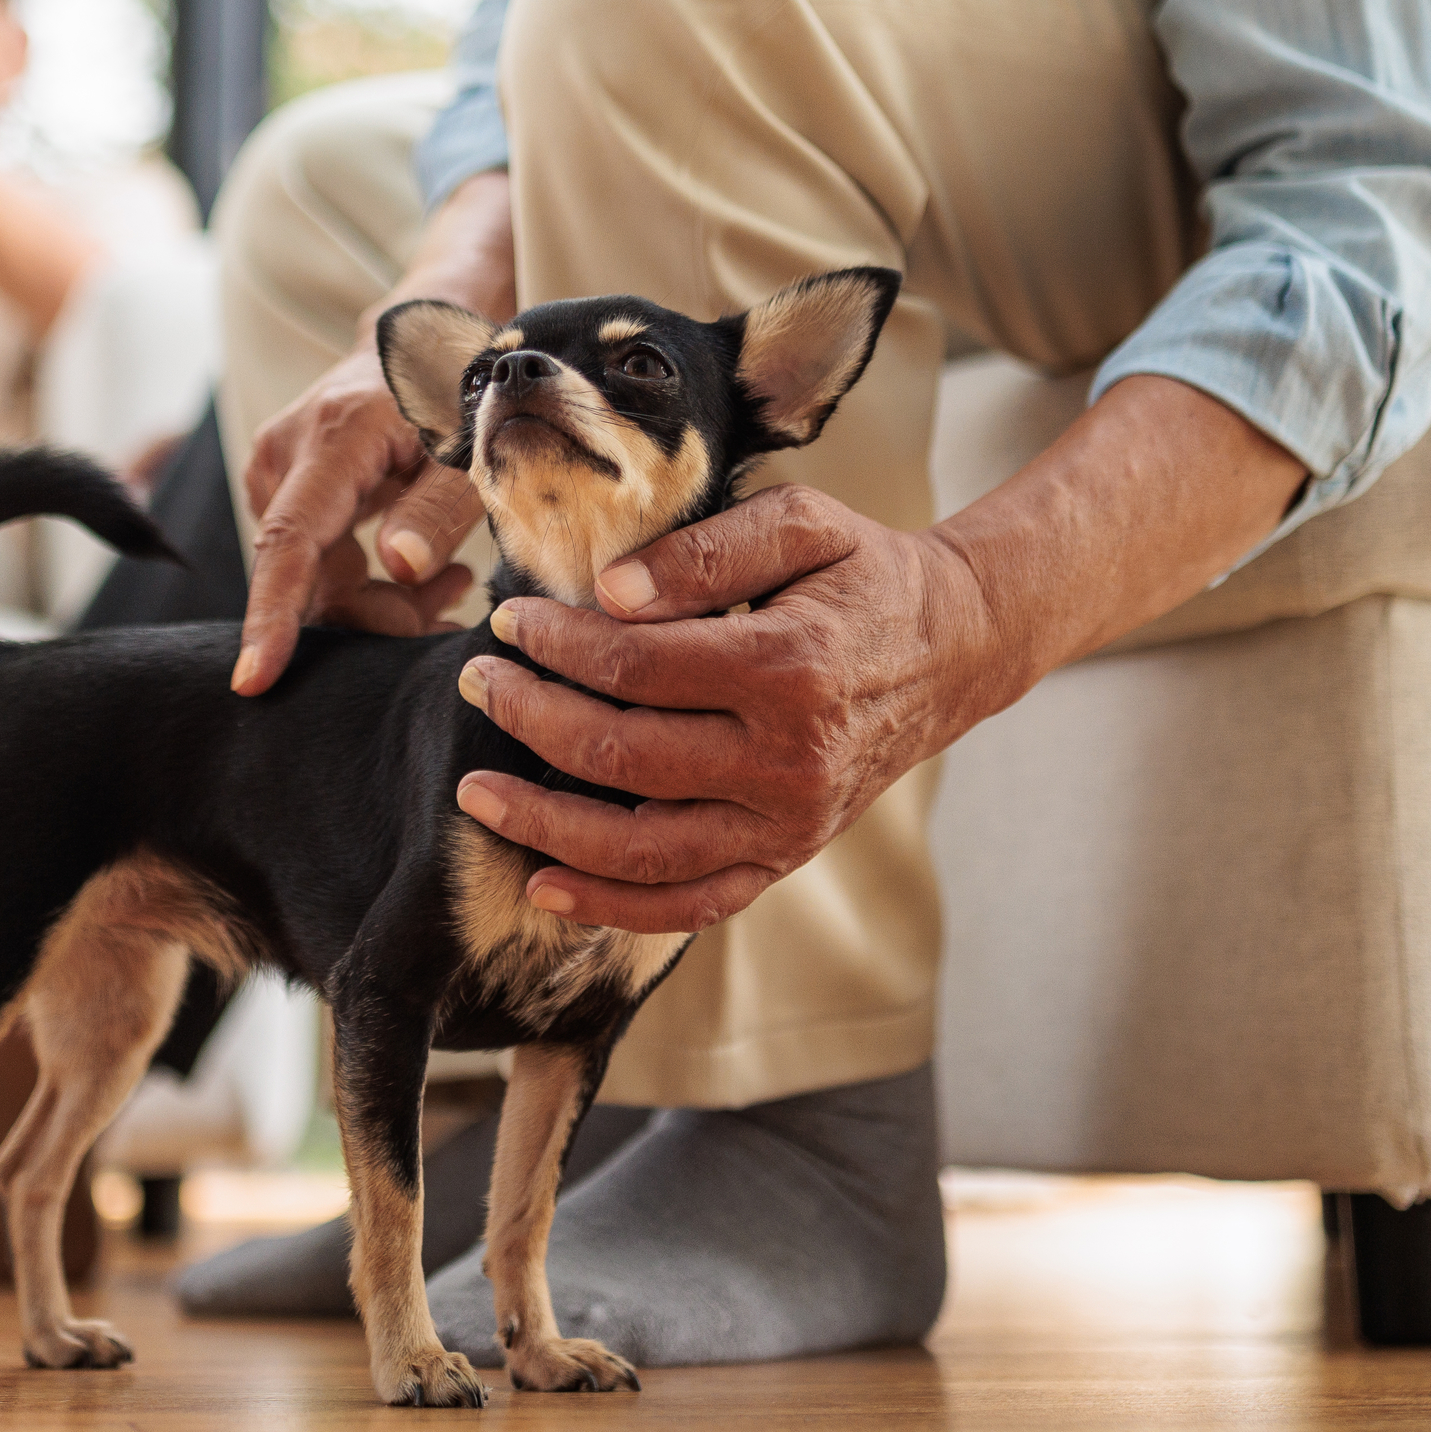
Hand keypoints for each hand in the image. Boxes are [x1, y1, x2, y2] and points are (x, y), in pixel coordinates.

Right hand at [230, 344, 488, 694]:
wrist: (418, 348)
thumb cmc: (452, 394)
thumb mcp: (470, 447)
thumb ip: (437, 507)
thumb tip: (401, 568)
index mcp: (334, 438)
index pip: (290, 540)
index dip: (273, 614)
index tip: (254, 676)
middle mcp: (285, 454)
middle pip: (308, 576)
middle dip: (377, 613)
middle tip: (452, 600)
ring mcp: (274, 472)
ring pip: (313, 579)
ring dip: (379, 599)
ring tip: (449, 580)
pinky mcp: (280, 490)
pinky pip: (315, 564)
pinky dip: (367, 582)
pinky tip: (417, 569)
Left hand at [448, 485, 1006, 934]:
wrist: (954, 650)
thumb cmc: (865, 575)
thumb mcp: (804, 523)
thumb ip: (706, 550)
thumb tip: (610, 592)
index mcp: (788, 666)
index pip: (636, 664)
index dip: (555, 644)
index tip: (507, 622)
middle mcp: (787, 759)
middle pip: (623, 755)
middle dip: (529, 719)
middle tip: (478, 683)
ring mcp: (788, 823)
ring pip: (643, 850)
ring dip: (545, 828)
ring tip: (476, 793)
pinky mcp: (787, 858)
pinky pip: (690, 905)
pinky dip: (612, 908)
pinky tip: (544, 886)